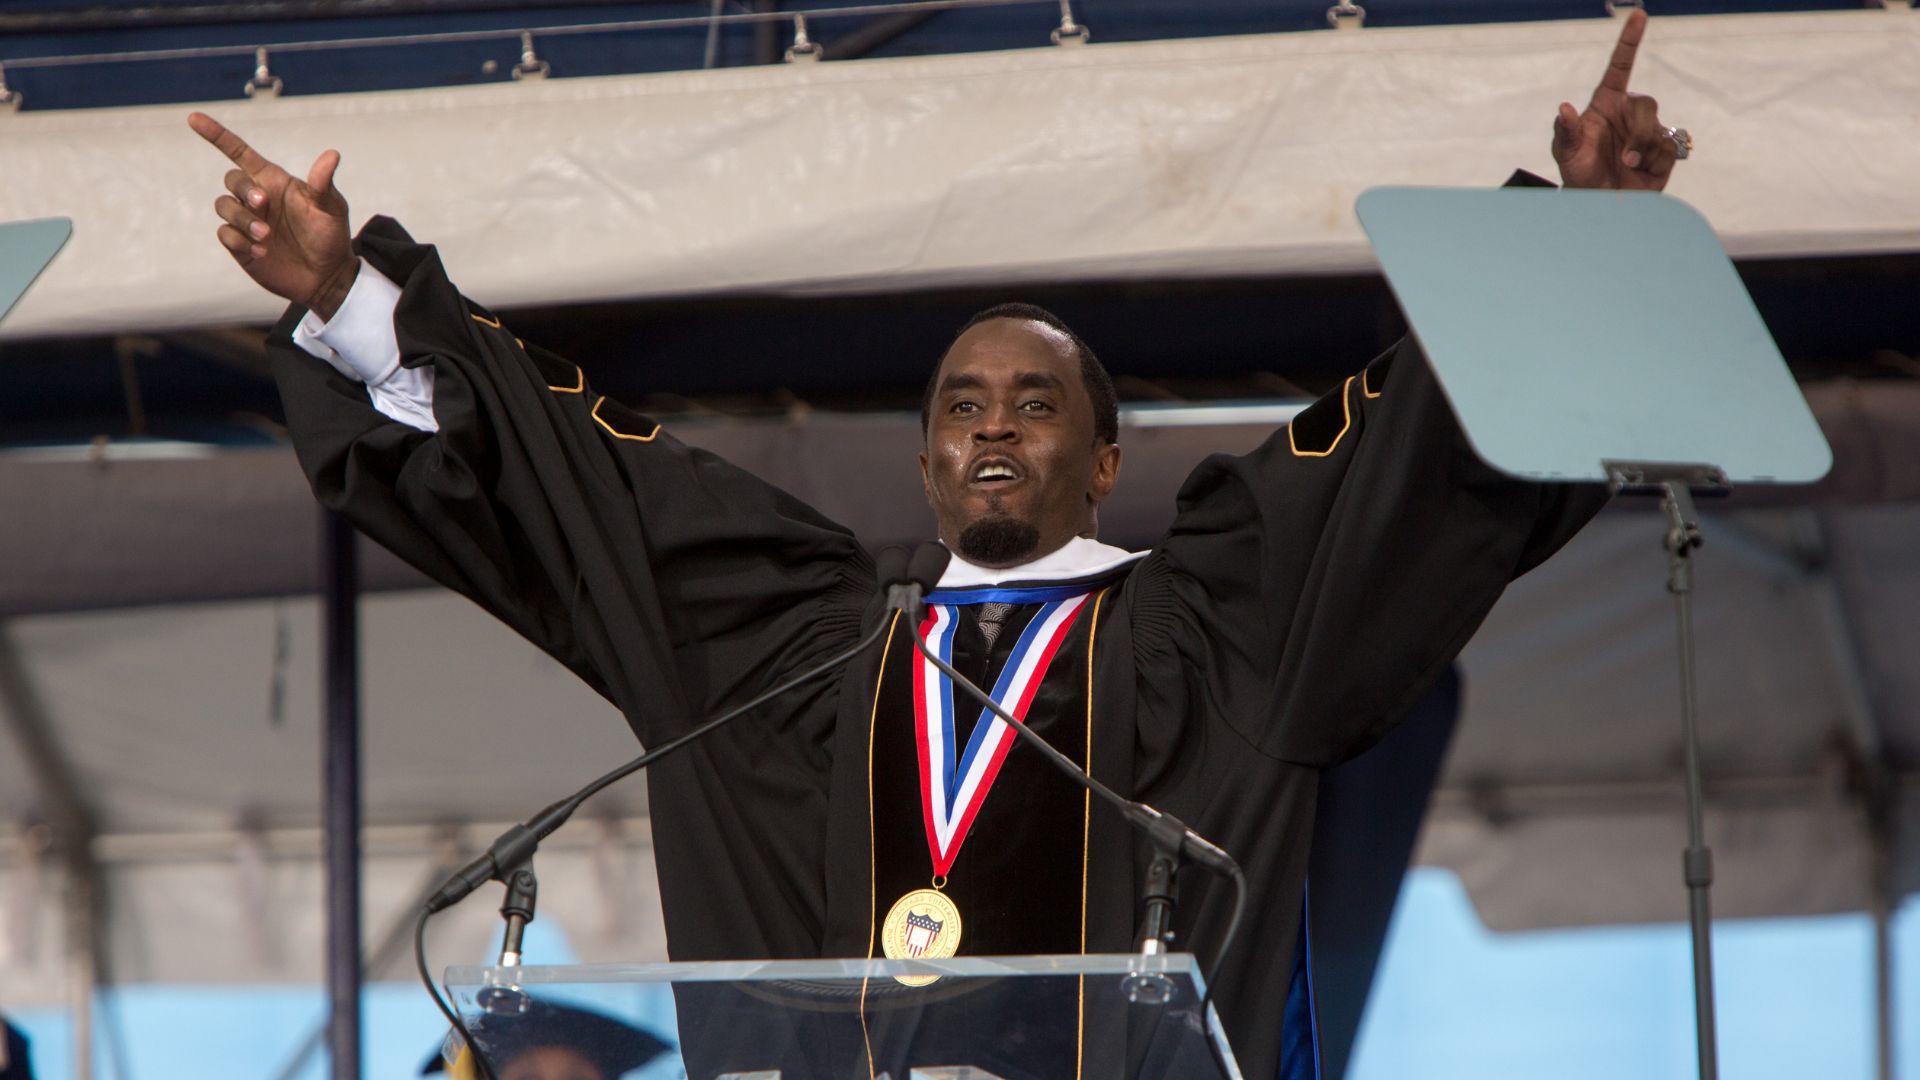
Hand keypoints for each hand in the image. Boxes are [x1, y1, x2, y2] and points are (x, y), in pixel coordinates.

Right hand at [188, 111, 357, 319]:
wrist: (327, 276)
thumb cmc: (330, 235)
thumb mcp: (331, 208)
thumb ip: (323, 183)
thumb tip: (332, 155)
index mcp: (274, 181)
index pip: (239, 152)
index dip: (216, 135)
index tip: (194, 119)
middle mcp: (256, 198)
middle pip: (231, 180)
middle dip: (243, 189)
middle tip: (263, 204)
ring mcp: (246, 221)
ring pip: (223, 207)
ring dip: (242, 219)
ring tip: (267, 235)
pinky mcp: (240, 245)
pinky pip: (224, 234)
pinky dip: (239, 240)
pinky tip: (261, 251)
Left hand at [1551, 11, 1679, 191]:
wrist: (1598, 204)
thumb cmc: (1579, 172)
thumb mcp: (1565, 154)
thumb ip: (1566, 132)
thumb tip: (1564, 109)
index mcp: (1607, 103)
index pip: (1621, 67)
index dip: (1629, 41)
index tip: (1638, 15)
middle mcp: (1630, 113)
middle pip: (1648, 104)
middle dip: (1638, 133)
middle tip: (1623, 159)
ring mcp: (1649, 131)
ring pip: (1658, 130)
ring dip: (1642, 152)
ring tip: (1626, 168)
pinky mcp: (1664, 151)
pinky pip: (1669, 149)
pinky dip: (1654, 164)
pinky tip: (1640, 173)